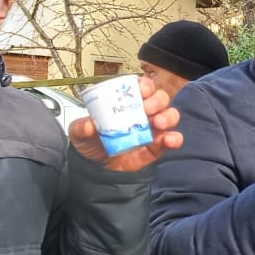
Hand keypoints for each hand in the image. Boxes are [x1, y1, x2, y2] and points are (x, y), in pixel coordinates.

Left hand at [68, 77, 182, 171]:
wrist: (96, 169)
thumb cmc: (91, 143)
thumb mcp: (79, 133)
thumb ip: (81, 128)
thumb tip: (88, 125)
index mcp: (127, 102)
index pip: (141, 87)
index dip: (145, 85)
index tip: (142, 90)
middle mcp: (144, 112)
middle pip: (160, 98)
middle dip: (158, 100)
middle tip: (148, 109)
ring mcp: (153, 128)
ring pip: (170, 115)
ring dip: (169, 116)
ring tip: (159, 123)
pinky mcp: (158, 146)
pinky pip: (172, 139)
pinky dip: (174, 138)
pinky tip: (169, 140)